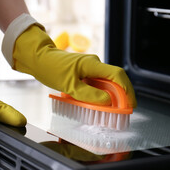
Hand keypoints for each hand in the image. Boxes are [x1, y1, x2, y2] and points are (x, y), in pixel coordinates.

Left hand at [12, 25, 136, 107]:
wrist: (39, 59)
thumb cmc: (51, 68)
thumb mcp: (69, 86)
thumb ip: (89, 95)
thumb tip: (108, 102)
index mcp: (93, 64)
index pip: (118, 75)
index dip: (127, 89)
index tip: (130, 104)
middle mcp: (95, 64)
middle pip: (116, 79)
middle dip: (122, 95)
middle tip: (124, 111)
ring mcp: (91, 68)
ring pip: (107, 83)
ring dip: (112, 96)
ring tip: (113, 110)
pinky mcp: (86, 72)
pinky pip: (98, 83)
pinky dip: (102, 94)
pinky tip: (100, 103)